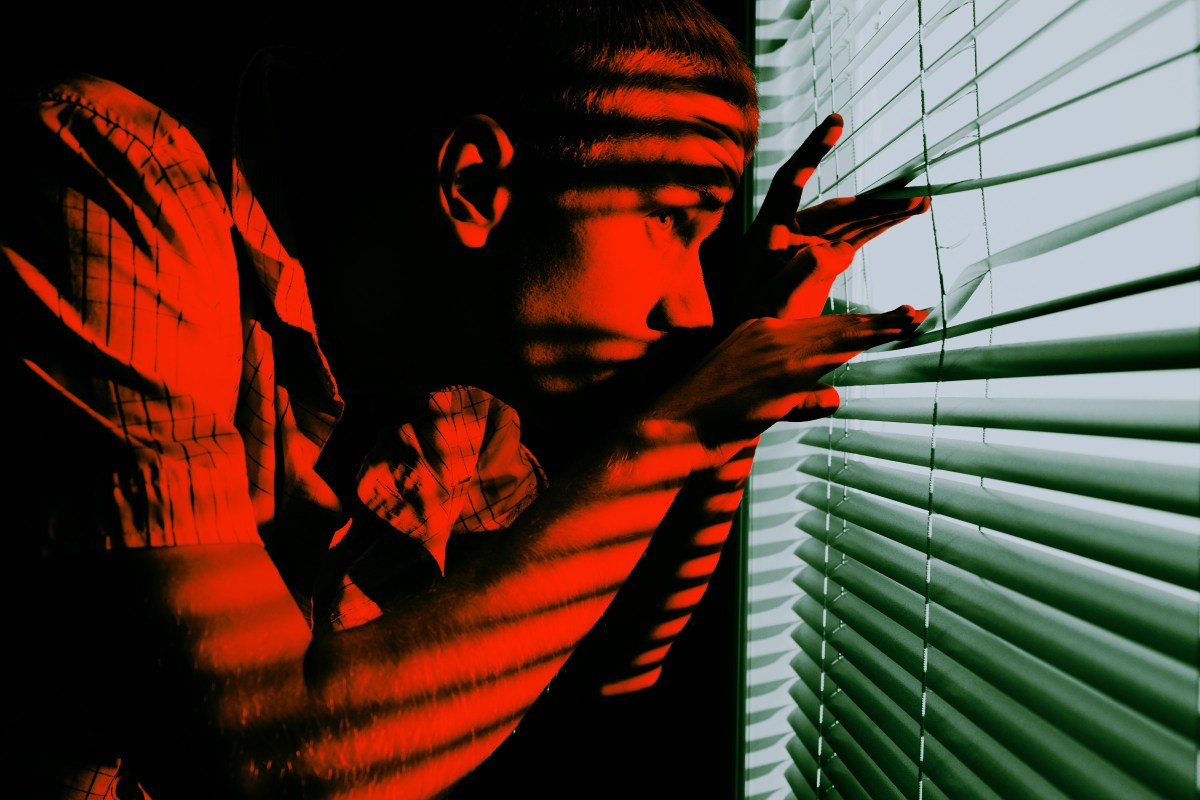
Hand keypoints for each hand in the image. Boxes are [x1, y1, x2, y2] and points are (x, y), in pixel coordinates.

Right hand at [648, 306, 925, 465]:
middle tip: (915, 313)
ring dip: (875, 328)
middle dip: (875, 321)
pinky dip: (854, 346)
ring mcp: (771, 351)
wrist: (670, 429)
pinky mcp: (776, 374)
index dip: (854, 319)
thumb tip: (834, 399)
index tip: (885, 313)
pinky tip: (879, 340)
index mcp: (757, 332)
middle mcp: (766, 332)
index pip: (815, 320)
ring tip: (910, 319)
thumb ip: (799, 397)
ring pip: (835, 336)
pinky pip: (825, 359)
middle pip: (833, 324)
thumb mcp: (757, 402)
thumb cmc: (708, 421)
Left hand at [736, 113, 929, 320]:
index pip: (789, 182)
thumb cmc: (753, 318)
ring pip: (852, 221)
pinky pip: (855, 236)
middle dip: (875, 201)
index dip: (811, 153)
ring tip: (922, 202)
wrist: (749, 335)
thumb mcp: (774, 301)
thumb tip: (842, 251)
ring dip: (885, 212)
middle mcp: (790, 229)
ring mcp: (808, 242)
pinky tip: (903, 215)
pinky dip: (879, 227)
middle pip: (837, 208)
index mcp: (768, 231)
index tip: (835, 123)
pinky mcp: (821, 257)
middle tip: (913, 194)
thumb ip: (804, 274)